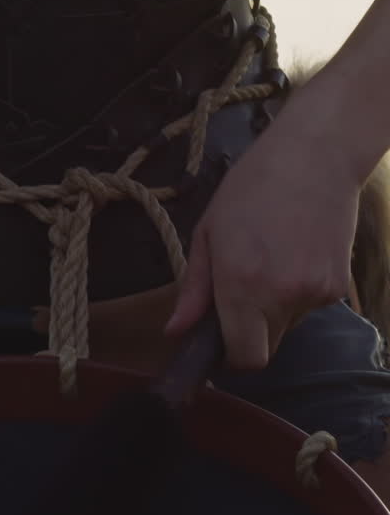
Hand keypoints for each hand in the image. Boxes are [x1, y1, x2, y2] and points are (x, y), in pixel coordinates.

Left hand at [165, 94, 359, 368]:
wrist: (316, 155)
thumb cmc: (253, 185)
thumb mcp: (209, 230)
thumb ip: (193, 288)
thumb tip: (174, 331)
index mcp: (241, 285)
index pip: (244, 359)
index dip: (230, 356)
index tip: (221, 336)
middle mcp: (281, 297)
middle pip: (267, 348)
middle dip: (252, 332)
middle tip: (243, 291)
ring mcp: (315, 294)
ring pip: (290, 326)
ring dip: (277, 307)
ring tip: (274, 256)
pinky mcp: (340, 287)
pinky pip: (311, 305)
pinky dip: (301, 290)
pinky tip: (296, 251)